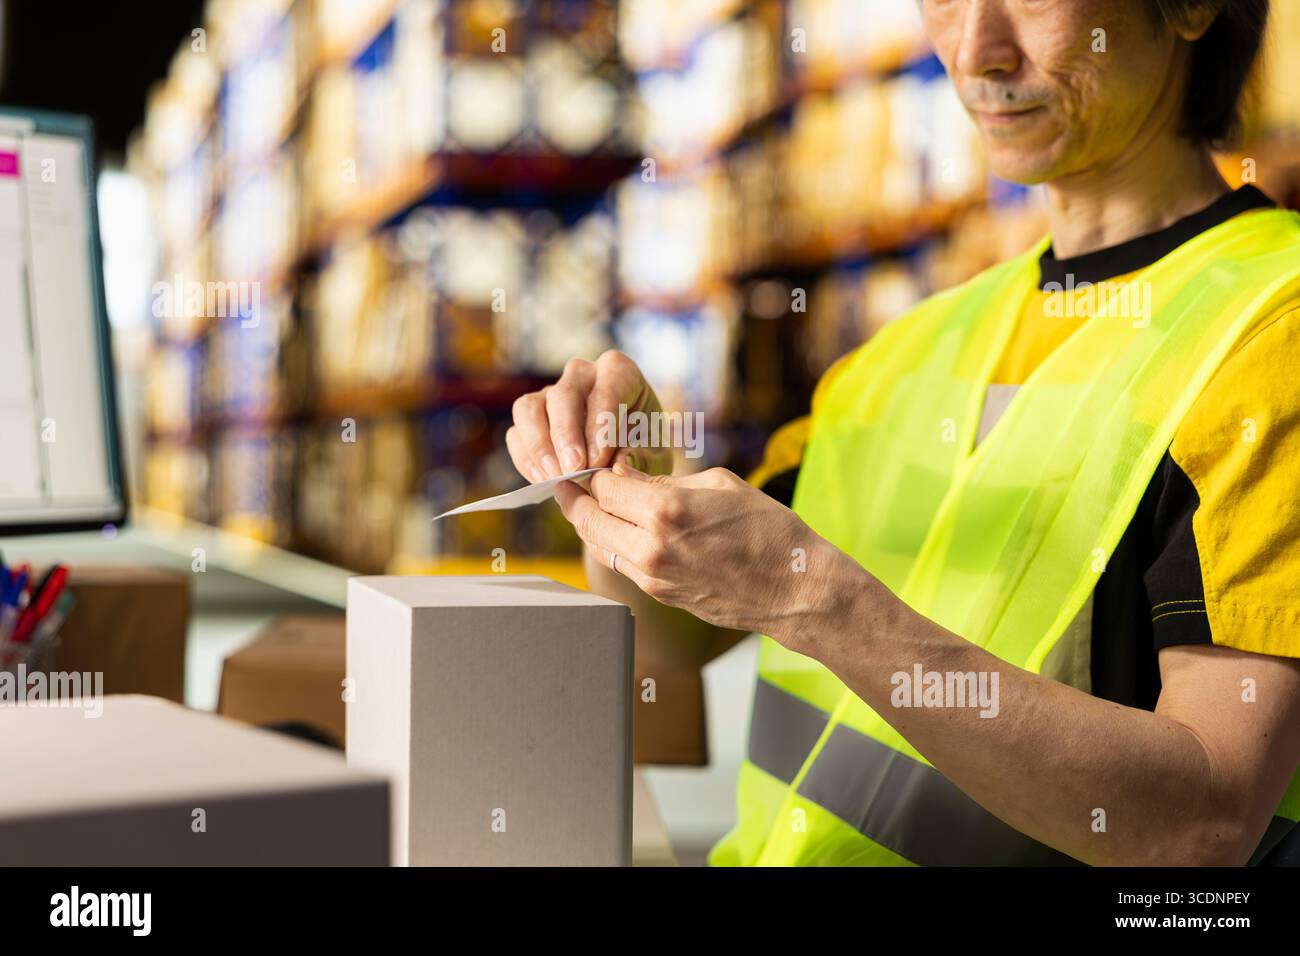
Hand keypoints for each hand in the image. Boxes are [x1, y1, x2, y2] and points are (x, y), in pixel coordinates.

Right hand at [505, 350, 673, 481]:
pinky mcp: (531, 419)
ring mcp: (550, 395)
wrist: (624, 459)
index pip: (607, 387)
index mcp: (618, 372)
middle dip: (566, 435)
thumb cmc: (643, 448)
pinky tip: (544, 481)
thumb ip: (639, 457)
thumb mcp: (653, 453)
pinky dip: (527, 459)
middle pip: (563, 395)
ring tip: (556, 477)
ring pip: (529, 408)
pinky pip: (517, 434)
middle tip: (574, 470)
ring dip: (539, 445)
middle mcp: (581, 375)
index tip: (599, 459)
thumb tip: (616, 466)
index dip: (600, 423)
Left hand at [554, 462, 854, 641]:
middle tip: (568, 483)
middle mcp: (651, 546)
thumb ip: (665, 479)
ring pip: (598, 545)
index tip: (601, 461)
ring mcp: (652, 576)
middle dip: (575, 498)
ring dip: (590, 523)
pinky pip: (620, 563)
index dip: (597, 471)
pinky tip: (619, 528)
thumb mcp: (719, 484)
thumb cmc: (767, 529)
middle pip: (588, 518)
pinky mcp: (658, 595)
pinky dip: (612, 543)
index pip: (605, 486)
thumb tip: (625, 474)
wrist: (794, 589)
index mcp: (666, 510)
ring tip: (587, 503)